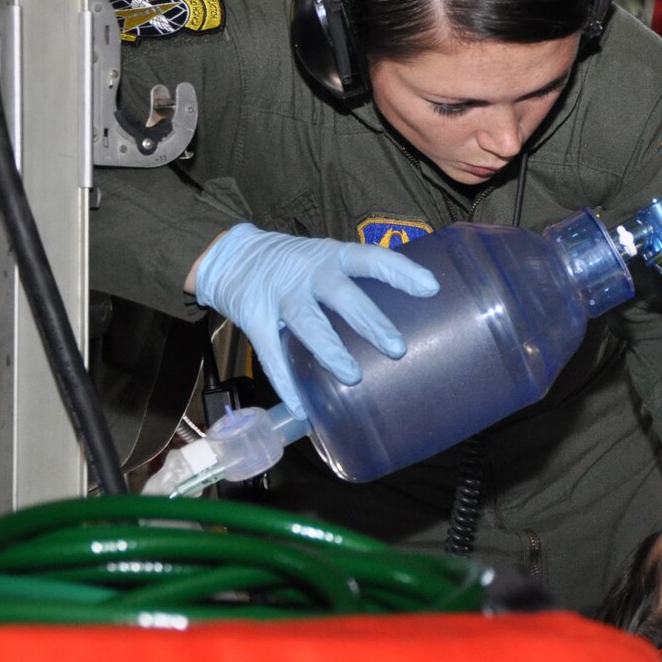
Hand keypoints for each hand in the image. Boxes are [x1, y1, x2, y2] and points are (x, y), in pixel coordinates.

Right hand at [193, 223, 439, 419]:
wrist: (232, 256)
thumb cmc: (295, 262)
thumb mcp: (326, 256)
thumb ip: (357, 279)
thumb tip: (409, 309)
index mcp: (333, 255)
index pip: (370, 258)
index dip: (400, 271)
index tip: (430, 287)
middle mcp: (308, 272)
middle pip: (342, 295)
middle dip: (370, 321)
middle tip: (397, 348)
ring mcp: (280, 295)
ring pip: (308, 323)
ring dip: (331, 351)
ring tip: (353, 376)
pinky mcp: (255, 318)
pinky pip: (271, 353)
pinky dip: (286, 381)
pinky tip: (301, 406)